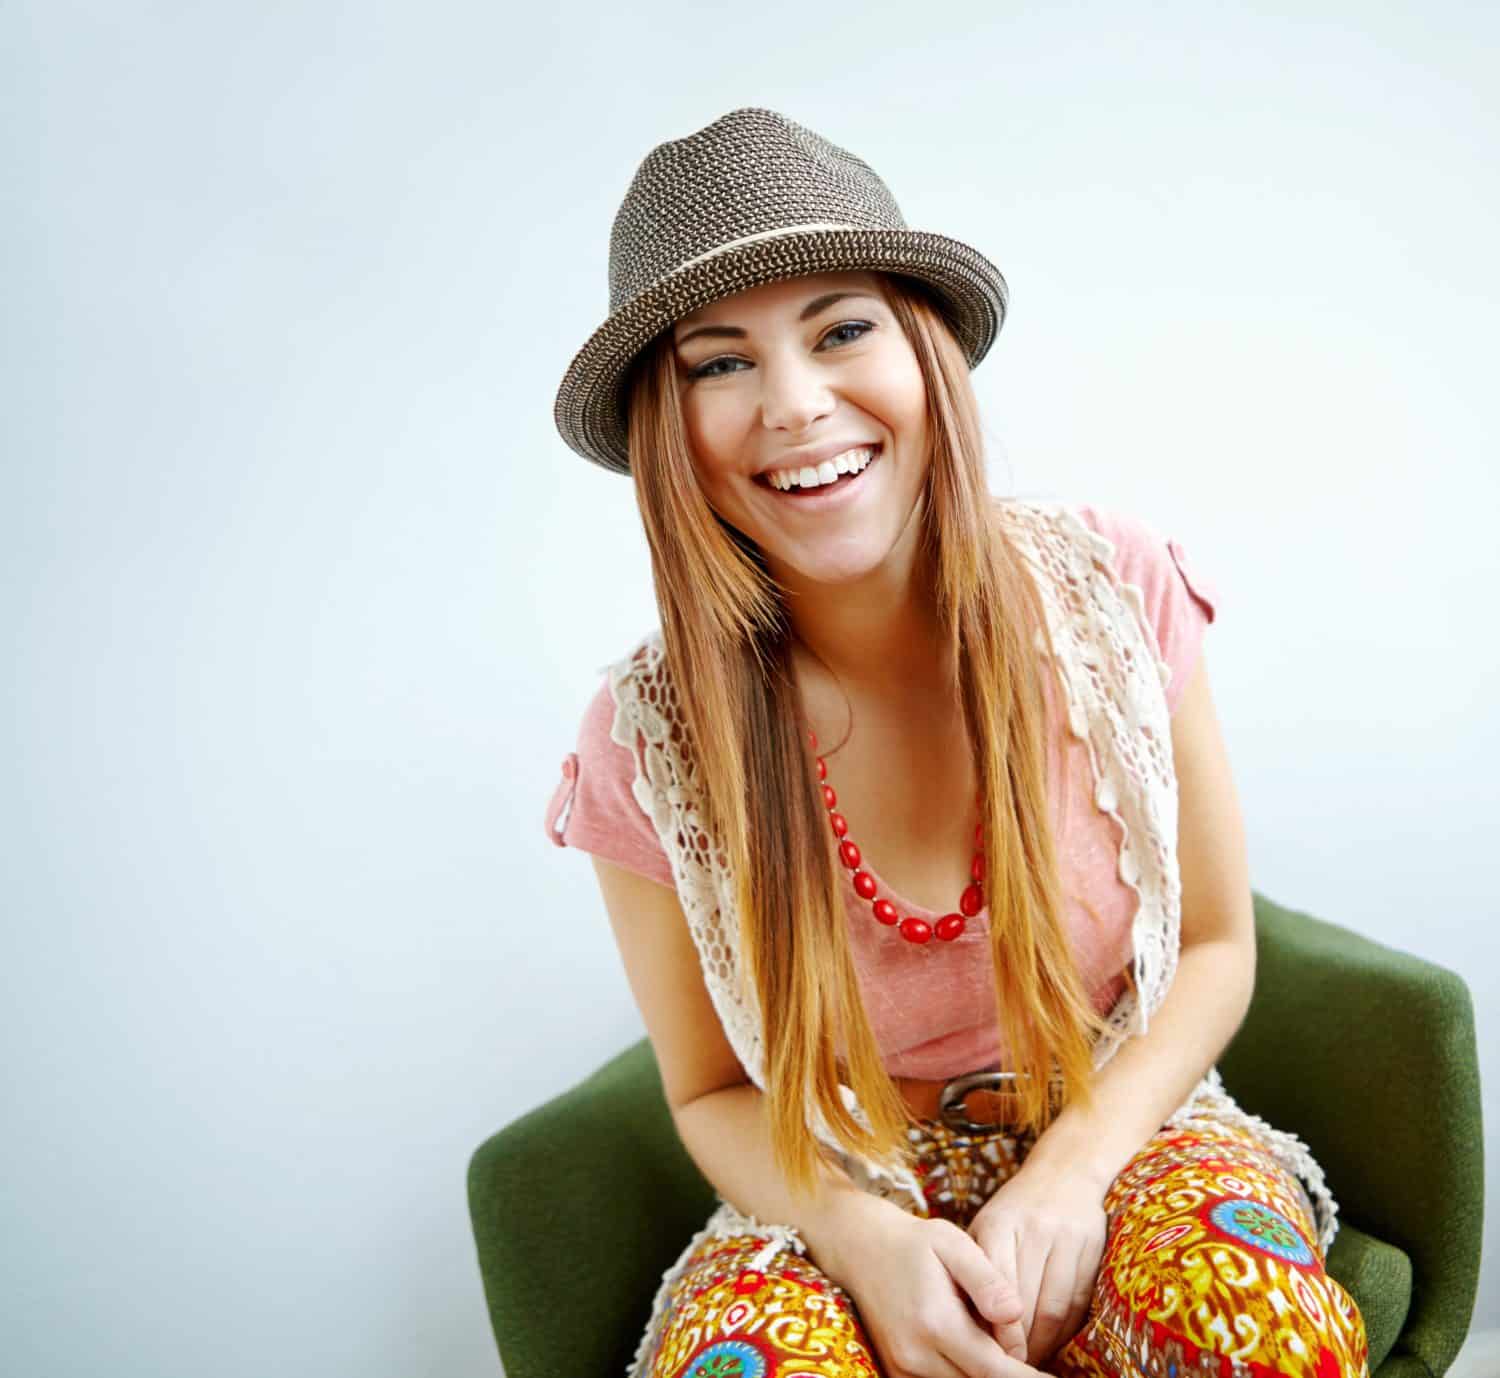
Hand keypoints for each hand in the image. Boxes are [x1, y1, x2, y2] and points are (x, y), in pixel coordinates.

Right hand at [830, 1202, 1045, 1377]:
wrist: (860, 1248)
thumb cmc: (913, 1242)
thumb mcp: (952, 1243)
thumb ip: (987, 1279)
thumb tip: (1017, 1314)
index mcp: (935, 1322)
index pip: (994, 1369)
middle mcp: (916, 1354)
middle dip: (1009, 1375)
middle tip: (1033, 1362)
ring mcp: (903, 1367)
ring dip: (986, 1373)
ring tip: (1001, 1349)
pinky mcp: (897, 1371)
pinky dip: (963, 1373)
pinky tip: (975, 1354)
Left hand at [965, 1160, 1107, 1367]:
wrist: (1064, 1173)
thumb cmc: (1014, 1211)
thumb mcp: (985, 1227)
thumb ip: (976, 1271)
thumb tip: (967, 1327)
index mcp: (999, 1224)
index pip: (997, 1285)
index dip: (998, 1327)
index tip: (994, 1354)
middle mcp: (1034, 1230)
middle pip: (1028, 1302)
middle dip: (1020, 1341)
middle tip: (1010, 1365)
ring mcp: (1066, 1238)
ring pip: (1056, 1307)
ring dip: (1045, 1342)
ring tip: (1030, 1359)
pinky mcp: (1092, 1249)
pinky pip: (1080, 1303)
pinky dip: (1067, 1330)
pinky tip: (1054, 1341)